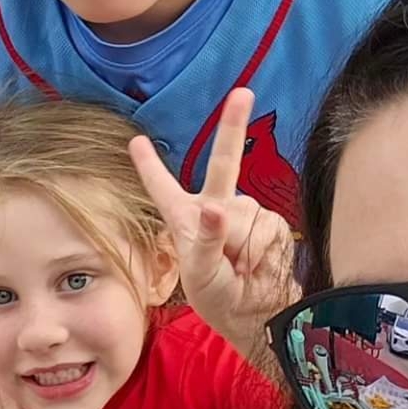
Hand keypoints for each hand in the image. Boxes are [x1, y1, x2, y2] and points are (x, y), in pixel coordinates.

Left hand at [130, 86, 296, 366]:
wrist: (256, 315)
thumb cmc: (219, 298)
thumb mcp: (200, 274)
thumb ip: (205, 239)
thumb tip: (215, 208)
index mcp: (185, 220)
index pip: (163, 189)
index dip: (150, 166)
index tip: (136, 142)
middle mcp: (216, 208)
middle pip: (222, 164)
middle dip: (232, 126)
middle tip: (242, 93)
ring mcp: (244, 214)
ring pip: (245, 213)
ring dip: (242, 246)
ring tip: (240, 268)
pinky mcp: (271, 224)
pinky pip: (266, 228)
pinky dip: (261, 250)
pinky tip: (256, 265)